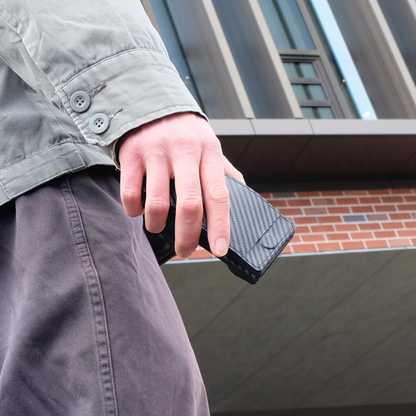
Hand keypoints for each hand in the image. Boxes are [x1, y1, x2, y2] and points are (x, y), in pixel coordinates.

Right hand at [118, 112, 243, 258]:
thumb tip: (243, 196)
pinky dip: (134, 210)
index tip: (220, 249)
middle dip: (187, 237)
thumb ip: (224, 170)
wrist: (150, 100)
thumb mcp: (209, 145)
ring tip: (158, 227)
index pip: (219, 195)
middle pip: (189, 205)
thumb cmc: (185, 132)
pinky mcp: (131, 154)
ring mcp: (156, 152)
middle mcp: (184, 151)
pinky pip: (130, 194)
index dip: (221, 225)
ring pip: (156, 204)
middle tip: (185, 251)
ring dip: (156, 226)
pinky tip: (139, 210)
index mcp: (208, 152)